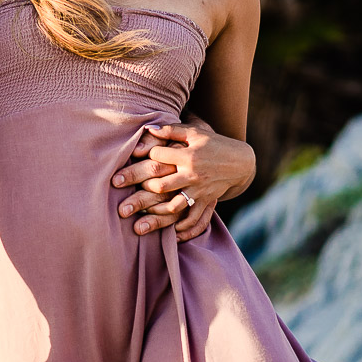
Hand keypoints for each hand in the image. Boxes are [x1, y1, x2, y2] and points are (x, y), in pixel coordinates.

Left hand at [111, 119, 254, 242]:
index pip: (157, 158)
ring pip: (174, 206)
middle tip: (120, 203)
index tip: (130, 159)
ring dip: (155, 215)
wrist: (241, 161)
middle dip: (138, 194)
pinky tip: (169, 233)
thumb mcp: (193, 133)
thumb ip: (170, 130)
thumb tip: (147, 128)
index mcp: (187, 156)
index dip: (141, 157)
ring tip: (138, 222)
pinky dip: (182, 228)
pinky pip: (194, 219)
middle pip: (160, 186)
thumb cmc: (212, 144)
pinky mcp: (207, 201)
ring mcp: (200, 191)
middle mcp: (192, 175)